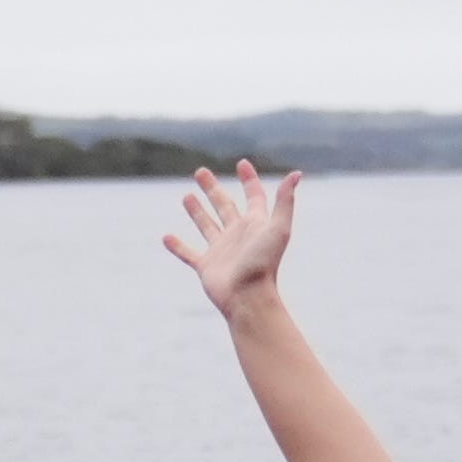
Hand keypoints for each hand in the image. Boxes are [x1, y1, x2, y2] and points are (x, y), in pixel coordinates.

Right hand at [160, 159, 300, 317]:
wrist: (248, 297)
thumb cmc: (264, 263)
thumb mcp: (278, 228)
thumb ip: (285, 200)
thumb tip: (296, 174)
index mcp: (255, 224)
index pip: (253, 197)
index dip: (249, 180)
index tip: (242, 164)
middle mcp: (237, 235)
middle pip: (224, 206)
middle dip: (212, 188)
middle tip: (200, 172)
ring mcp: (221, 250)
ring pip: (206, 225)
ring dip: (196, 211)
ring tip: (187, 196)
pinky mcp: (206, 266)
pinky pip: (189, 253)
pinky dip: (177, 246)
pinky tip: (166, 237)